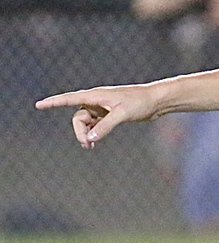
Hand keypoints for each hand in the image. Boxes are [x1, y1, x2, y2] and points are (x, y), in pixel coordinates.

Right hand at [35, 85, 160, 148]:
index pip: (69, 98)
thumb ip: (106, 126)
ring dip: (86, 134)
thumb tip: (90, 138)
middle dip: (80, 131)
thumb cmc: (140, 102)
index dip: (54, 102)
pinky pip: (95, 125)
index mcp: (96, 95)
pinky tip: (93, 142)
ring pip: (86, 123)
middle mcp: (96, 101)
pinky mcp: (109, 115)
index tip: (39, 105)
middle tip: (87, 145)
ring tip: (90, 146)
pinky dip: (93, 133)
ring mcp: (102, 108)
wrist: (156, 101)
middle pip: (78, 118)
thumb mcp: (122, 114)